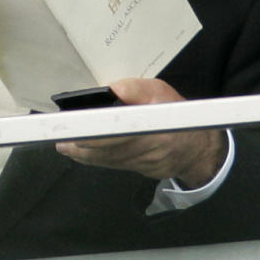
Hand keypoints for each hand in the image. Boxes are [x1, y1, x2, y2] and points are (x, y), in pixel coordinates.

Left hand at [55, 76, 226, 186]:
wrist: (197, 148)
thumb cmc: (177, 115)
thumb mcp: (160, 92)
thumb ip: (135, 89)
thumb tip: (110, 88)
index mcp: (156, 128)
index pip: (122, 133)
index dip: (98, 135)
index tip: (78, 132)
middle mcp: (150, 149)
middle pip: (110, 149)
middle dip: (83, 145)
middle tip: (62, 140)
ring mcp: (145, 163)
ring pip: (109, 160)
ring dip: (84, 153)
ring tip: (65, 145)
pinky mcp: (140, 171)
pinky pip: (114, 165)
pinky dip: (95, 158)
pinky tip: (81, 152)